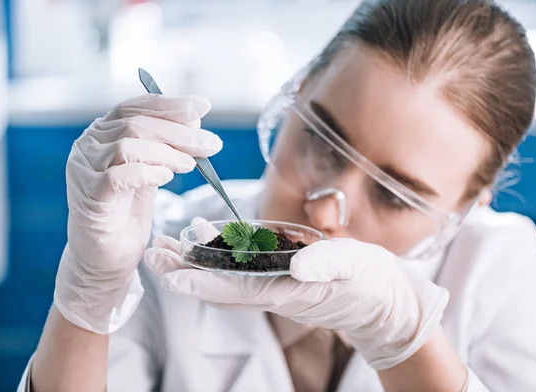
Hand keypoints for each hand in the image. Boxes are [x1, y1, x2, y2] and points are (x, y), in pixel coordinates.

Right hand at [54, 94, 221, 333]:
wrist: (106, 256)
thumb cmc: (128, 212)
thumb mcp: (152, 171)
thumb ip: (166, 147)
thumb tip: (195, 121)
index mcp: (103, 133)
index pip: (136, 107)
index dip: (171, 105)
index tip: (203, 106)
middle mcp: (88, 146)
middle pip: (137, 124)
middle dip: (180, 133)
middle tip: (211, 145)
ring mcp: (84, 170)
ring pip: (128, 145)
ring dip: (167, 154)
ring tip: (190, 166)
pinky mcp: (88, 196)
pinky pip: (117, 176)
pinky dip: (147, 173)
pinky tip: (165, 178)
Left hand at [144, 219, 448, 369]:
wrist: (382, 299)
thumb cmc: (370, 283)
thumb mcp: (356, 267)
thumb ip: (328, 263)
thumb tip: (296, 264)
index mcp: (287, 291)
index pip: (236, 290)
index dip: (202, 282)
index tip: (171, 274)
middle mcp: (273, 291)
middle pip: (219, 285)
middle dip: (185, 271)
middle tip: (153, 252)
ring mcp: (274, 283)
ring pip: (225, 276)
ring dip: (195, 261)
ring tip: (167, 244)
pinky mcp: (279, 274)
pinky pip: (241, 266)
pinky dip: (219, 253)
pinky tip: (206, 234)